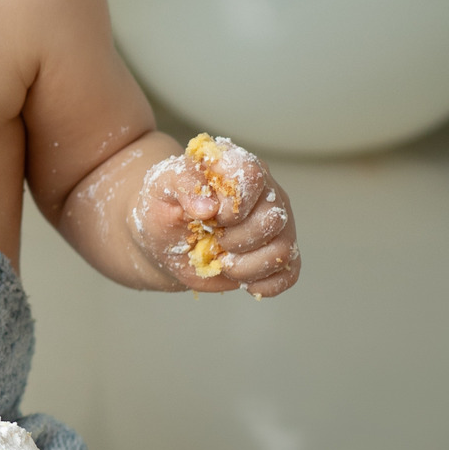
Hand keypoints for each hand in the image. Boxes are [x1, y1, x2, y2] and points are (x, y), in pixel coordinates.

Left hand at [130, 136, 299, 297]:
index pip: (252, 175)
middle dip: (238, 239)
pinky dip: (265, 284)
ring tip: (224, 262)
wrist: (164, 238)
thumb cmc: (165, 206)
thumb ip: (181, 183)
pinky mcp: (275, 253)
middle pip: (273, 217)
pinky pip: (288, 272)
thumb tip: (207, 207)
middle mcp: (264, 191)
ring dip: (247, 266)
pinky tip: (242, 281)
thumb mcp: (160, 185)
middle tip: (214, 241)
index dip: (234, 203)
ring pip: (283, 249)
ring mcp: (275, 224)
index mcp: (236, 165)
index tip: (212, 217)